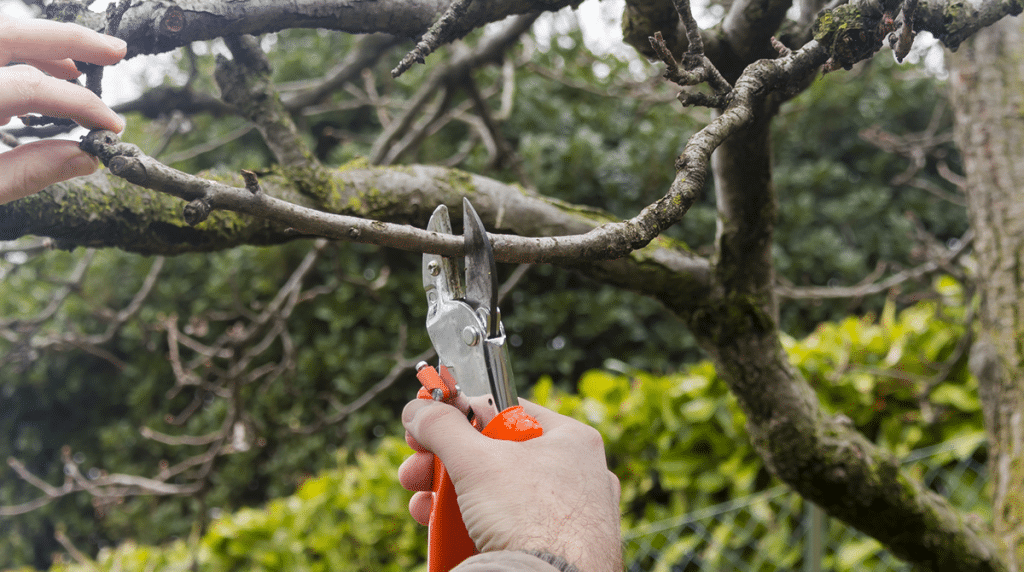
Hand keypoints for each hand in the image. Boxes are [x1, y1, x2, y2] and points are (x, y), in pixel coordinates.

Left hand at [0, 15, 126, 203]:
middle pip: (11, 33)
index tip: (112, 126)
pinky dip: (16, 59)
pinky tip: (39, 80)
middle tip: (116, 51)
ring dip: (42, 48)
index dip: (80, 103)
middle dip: (69, 39)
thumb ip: (29, 171)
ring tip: (80, 68)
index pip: (31, 86)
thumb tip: (84, 158)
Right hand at [400, 398, 621, 571]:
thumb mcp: (478, 462)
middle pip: (496, 455)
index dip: (463, 413)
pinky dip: (474, 527)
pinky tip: (447, 533)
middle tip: (416, 470)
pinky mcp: (554, 546)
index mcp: (570, 440)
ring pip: (497, 494)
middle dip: (445, 464)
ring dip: (450, 498)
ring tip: (423, 507)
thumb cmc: (534, 520)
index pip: (507, 410)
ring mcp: (567, 514)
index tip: (429, 419)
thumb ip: (443, 428)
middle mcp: (575, 473)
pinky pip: (509, 526)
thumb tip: (419, 410)